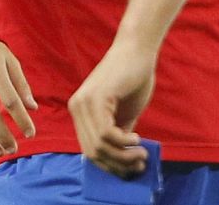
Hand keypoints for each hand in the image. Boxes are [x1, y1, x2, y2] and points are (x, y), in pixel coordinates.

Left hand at [67, 41, 156, 177]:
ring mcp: (83, 103)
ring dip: (124, 157)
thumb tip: (123, 164)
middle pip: (93, 153)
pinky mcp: (96, 98)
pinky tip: (136, 139)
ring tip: (142, 154)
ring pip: (99, 146)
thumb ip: (119, 135)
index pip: (89, 150)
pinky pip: (106, 134)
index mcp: (80, 112)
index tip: (131, 170)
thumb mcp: (125, 114)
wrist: (138, 49)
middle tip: (141, 164)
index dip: (110, 165)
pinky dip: (123, 143)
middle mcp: (76, 107)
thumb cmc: (133, 78)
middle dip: (118, 165)